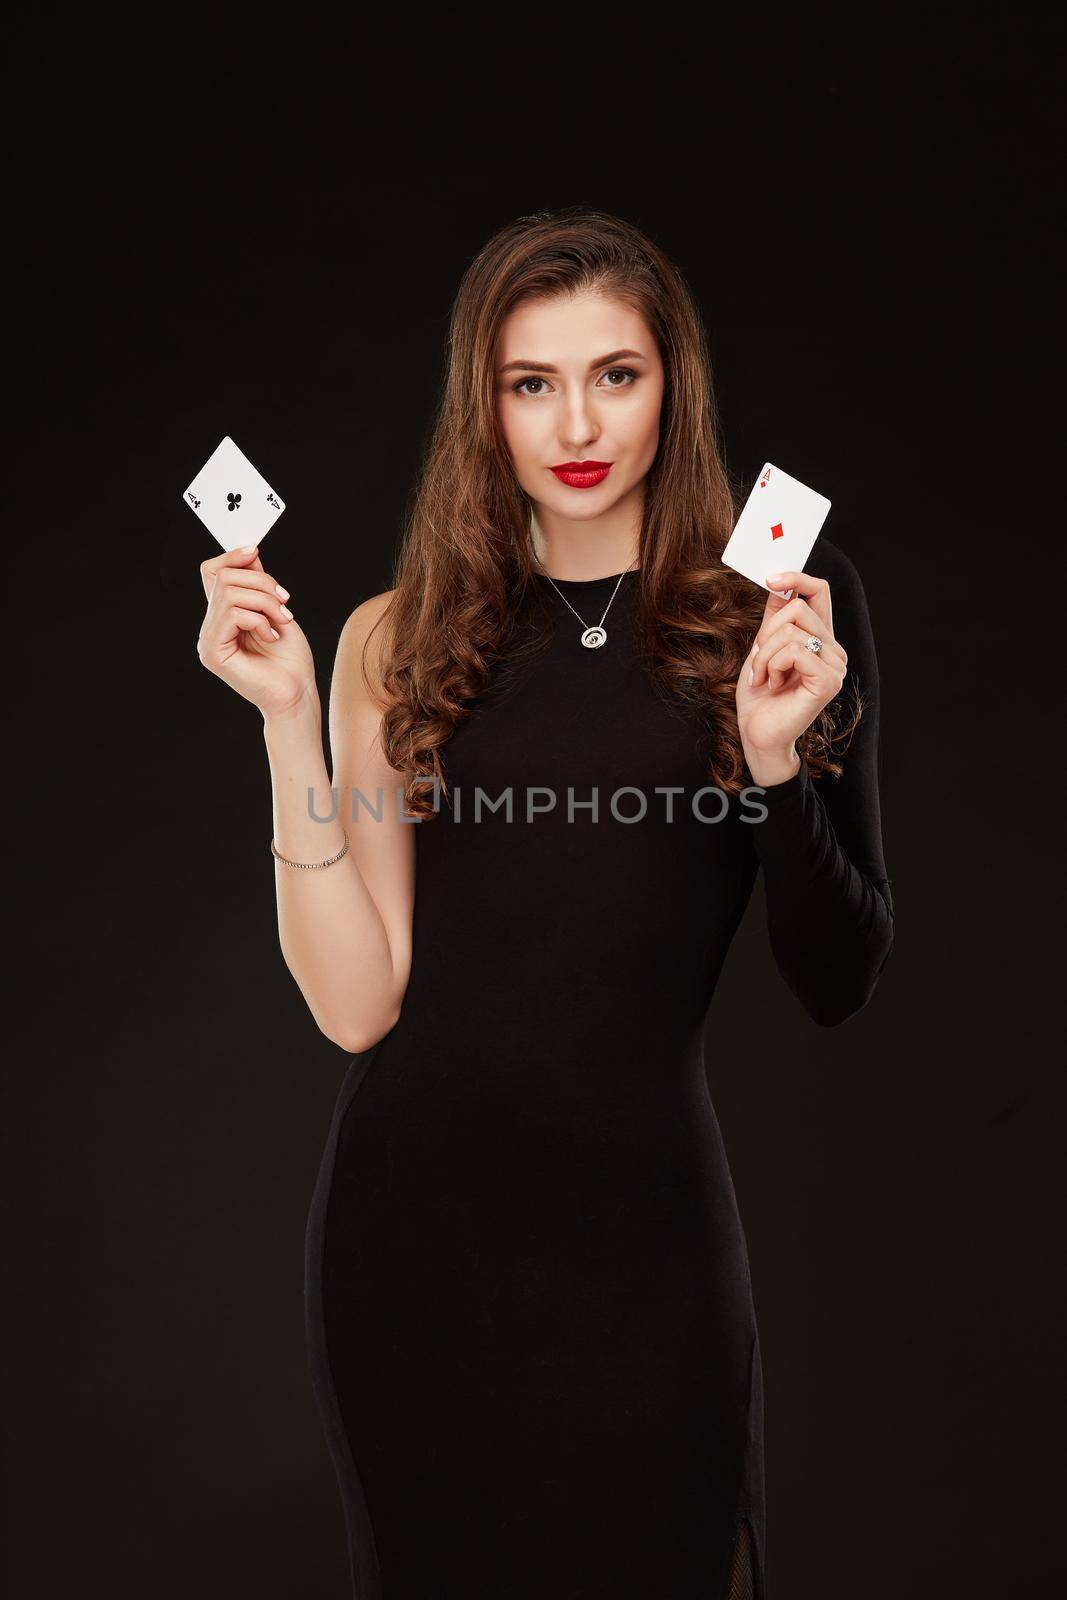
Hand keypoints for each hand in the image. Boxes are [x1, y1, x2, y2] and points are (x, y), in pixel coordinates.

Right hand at [196, 544, 316, 719]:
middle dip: (261, 582)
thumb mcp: (276, 610)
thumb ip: (258, 584)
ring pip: (230, 593)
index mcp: (223, 616)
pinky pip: (233, 614)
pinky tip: (271, 637)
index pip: (212, 572)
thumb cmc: (290, 660)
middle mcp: (210, 627)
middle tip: (285, 603)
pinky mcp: (213, 652)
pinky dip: (260, 620)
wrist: (297, 695)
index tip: (255, 551)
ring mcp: (208, 640)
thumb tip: (249, 552)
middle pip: (223, 577)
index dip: (231, 556)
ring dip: (266, 602)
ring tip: (282, 621)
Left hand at [735, 568, 847, 774]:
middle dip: (767, 633)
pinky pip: (794, 651)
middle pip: (797, 609)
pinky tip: (771, 684)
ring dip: (765, 655)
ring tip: (763, 677)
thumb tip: (779, 583)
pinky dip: (772, 665)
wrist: (757, 734)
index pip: (820, 592)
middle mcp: (834, 650)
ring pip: (792, 631)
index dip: (797, 578)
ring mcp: (835, 666)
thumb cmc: (760, 697)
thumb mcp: (763, 649)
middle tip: (759, 661)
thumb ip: (774, 618)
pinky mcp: (828, 681)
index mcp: (821, 639)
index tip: (770, 578)